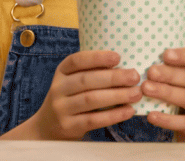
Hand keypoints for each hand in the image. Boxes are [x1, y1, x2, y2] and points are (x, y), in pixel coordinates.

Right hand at [23, 50, 141, 139]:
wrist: (48, 127)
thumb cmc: (72, 98)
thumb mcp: (74, 81)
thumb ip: (93, 72)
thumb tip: (127, 66)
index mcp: (62, 72)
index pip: (77, 60)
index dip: (97, 57)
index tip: (118, 57)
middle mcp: (58, 88)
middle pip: (87, 80)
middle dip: (114, 77)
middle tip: (135, 77)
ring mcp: (61, 108)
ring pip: (91, 99)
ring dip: (117, 96)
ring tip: (136, 94)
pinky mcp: (68, 126)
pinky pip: (93, 120)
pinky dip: (113, 115)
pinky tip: (129, 110)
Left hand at [144, 47, 184, 141]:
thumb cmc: (184, 98)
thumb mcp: (184, 82)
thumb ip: (172, 69)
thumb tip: (144, 55)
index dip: (184, 56)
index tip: (165, 54)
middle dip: (171, 74)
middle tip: (151, 72)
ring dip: (167, 93)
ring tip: (146, 88)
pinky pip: (184, 123)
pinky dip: (167, 120)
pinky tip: (151, 115)